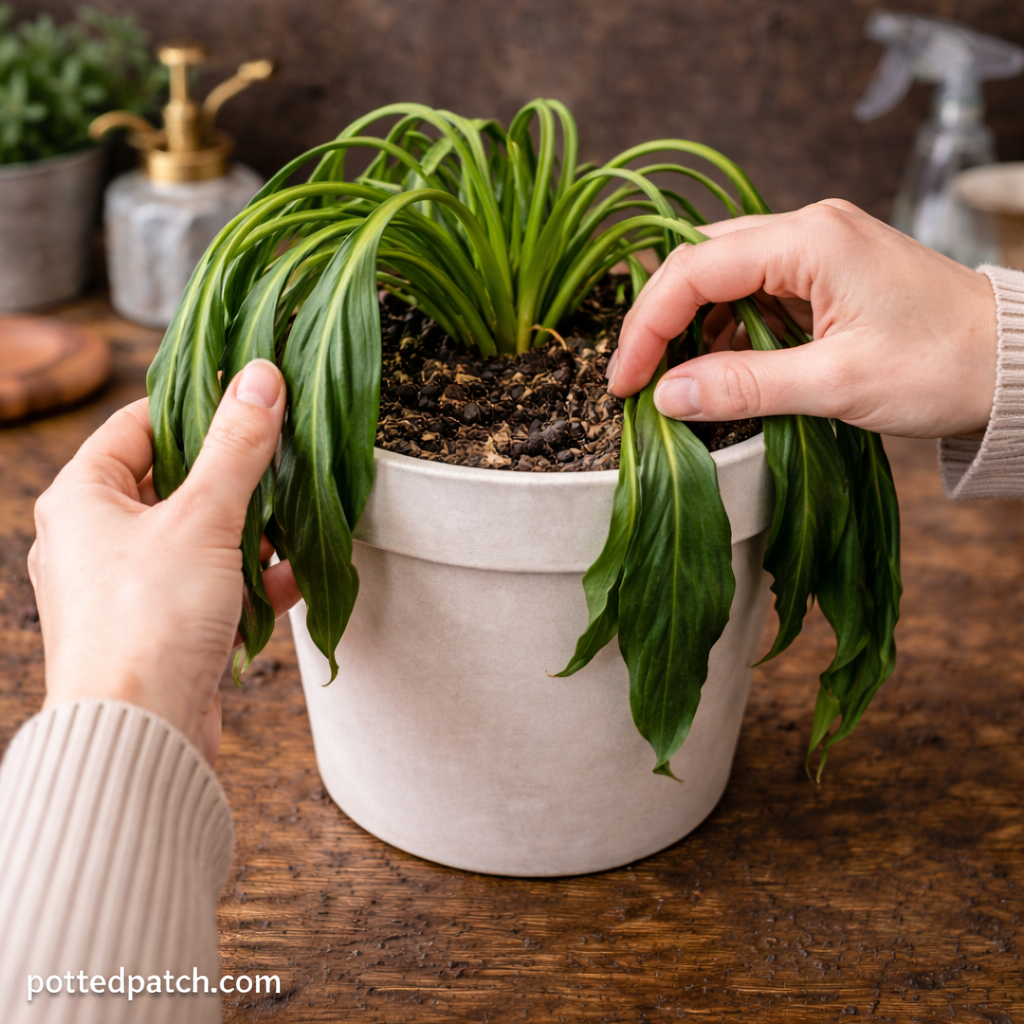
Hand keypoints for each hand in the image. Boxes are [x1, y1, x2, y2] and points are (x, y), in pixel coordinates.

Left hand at [28, 359, 300, 765]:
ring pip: (198, 536)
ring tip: (294, 524)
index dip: (196, 406)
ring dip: (250, 531)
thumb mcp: (202, 517)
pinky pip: (208, 587)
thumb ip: (237, 446)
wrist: (140, 733)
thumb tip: (260, 377)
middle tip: (284, 460)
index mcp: (81, 497)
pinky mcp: (157, 628)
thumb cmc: (149, 620)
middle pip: (173, 481)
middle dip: (235, 477)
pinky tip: (291, 579)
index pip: (139, 425)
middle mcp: (94, 539)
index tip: (249, 399)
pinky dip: (248, 580)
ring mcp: (125, 587)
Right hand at [608, 199, 998, 438]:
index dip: (646, 327)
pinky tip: (721, 370)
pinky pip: (752, 294)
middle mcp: (807, 229)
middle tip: (637, 382)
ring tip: (677, 383)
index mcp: (809, 240)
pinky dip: (725, 332)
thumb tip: (667, 397)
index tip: (624, 383)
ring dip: (691, 329)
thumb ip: (744, 387)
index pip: (693, 270)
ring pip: (721, 277)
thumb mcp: (837, 383)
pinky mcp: (824, 275)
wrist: (1015, 363)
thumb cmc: (944, 365)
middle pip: (699, 263)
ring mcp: (816, 249)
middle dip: (658, 322)